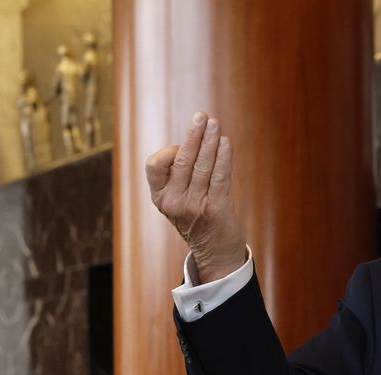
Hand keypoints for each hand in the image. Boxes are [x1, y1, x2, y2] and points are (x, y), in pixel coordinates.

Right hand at [145, 112, 246, 283]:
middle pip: (182, 160)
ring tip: (215, 124)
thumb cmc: (198, 217)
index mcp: (160, 197)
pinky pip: (220, 177)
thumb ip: (179, 174)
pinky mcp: (216, 210)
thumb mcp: (178, 198)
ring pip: (202, 166)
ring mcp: (194, 207)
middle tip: (202, 116)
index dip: (169, 149)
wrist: (216, 252)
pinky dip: (224, 157)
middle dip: (193, 135)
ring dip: (210, 141)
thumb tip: (195, 136)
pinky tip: (226, 143)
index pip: (154, 165)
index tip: (182, 144)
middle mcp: (173, 202)